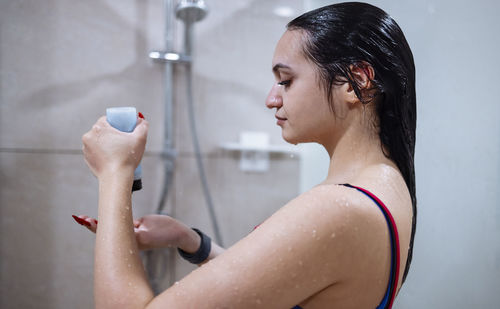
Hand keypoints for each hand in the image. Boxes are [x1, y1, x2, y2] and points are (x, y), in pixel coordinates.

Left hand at [72, 214, 199, 250]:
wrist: (180, 236)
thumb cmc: (167, 230)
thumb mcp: (148, 225)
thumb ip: (132, 224)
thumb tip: (120, 224)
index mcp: (132, 240)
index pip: (110, 233)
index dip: (96, 226)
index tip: (85, 220)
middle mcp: (131, 242)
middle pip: (108, 234)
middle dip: (94, 226)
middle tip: (80, 218)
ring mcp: (134, 241)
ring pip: (114, 232)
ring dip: (100, 226)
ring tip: (85, 220)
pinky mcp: (138, 237)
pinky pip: (122, 231)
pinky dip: (112, 225)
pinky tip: (105, 222)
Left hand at [81, 116, 147, 178]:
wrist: (116, 178)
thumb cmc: (127, 158)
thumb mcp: (140, 138)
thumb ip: (142, 126)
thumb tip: (142, 121)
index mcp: (99, 128)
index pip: (108, 119)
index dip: (117, 122)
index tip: (124, 129)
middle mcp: (89, 136)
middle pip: (102, 130)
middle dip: (112, 133)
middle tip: (123, 140)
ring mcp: (86, 148)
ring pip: (98, 141)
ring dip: (107, 143)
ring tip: (118, 150)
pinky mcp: (87, 159)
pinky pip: (96, 151)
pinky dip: (103, 153)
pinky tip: (112, 157)